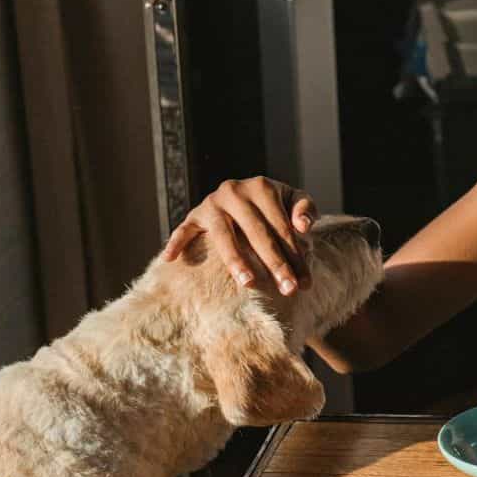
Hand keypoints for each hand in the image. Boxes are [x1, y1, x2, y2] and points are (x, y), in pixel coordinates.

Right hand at [161, 176, 318, 293]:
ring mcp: (212, 203)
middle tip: (288, 290)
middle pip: (257, 233)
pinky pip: (183, 230)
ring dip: (236, 260)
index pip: (282, 227)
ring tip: (248, 283)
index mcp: (262, 187)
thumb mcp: (293, 200)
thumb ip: (305, 208)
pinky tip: (171, 260)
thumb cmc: (275, 205)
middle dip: (275, 264)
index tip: (305, 283)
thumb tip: (304, 226)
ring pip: (223, 235)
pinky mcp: (194, 215)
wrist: (245, 194)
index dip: (296, 255)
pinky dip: (176, 242)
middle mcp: (234, 191)